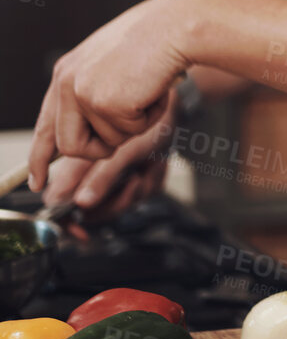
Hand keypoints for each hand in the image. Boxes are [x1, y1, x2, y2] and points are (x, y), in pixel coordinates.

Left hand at [29, 0, 201, 189]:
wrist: (177, 24)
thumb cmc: (157, 39)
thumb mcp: (112, 65)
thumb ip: (93, 92)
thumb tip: (88, 135)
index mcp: (66, 72)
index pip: (46, 126)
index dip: (39, 158)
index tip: (38, 181)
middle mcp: (67, 83)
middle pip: (70, 146)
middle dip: (100, 147)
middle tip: (128, 124)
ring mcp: (83, 93)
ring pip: (105, 143)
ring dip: (133, 126)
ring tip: (146, 92)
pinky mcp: (105, 103)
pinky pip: (128, 133)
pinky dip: (149, 118)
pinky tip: (154, 91)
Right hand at [42, 90, 179, 217]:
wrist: (177, 107)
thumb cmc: (149, 120)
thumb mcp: (127, 150)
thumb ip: (103, 177)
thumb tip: (81, 204)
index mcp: (78, 160)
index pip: (57, 199)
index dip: (65, 219)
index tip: (81, 231)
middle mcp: (92, 170)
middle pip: (91, 209)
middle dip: (117, 201)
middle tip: (135, 182)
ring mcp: (113, 174)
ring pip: (118, 203)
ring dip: (139, 188)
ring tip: (149, 165)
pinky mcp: (132, 176)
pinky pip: (138, 195)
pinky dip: (151, 181)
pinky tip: (157, 163)